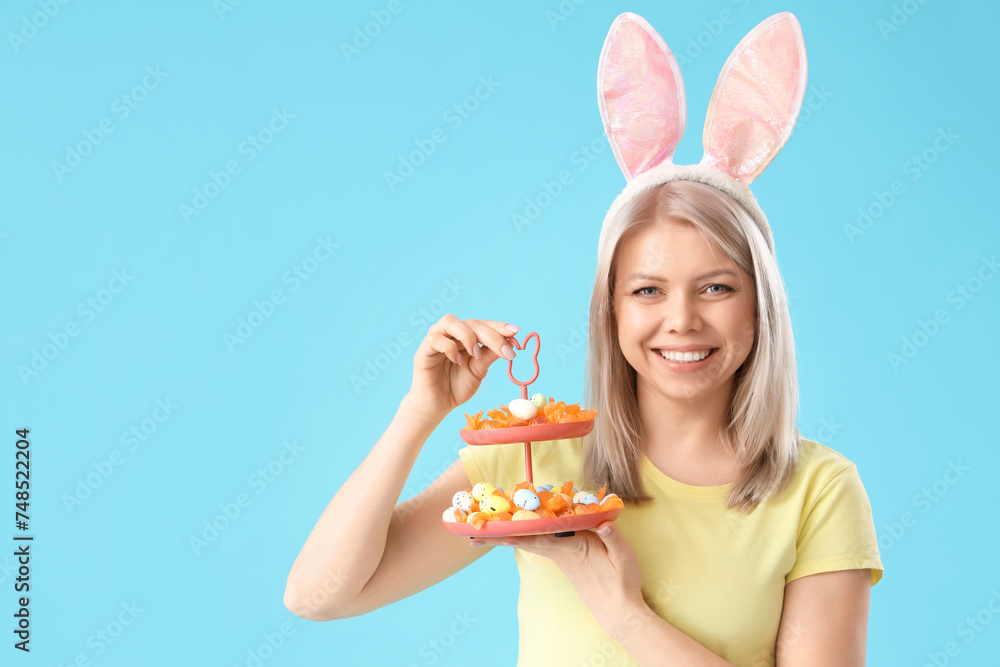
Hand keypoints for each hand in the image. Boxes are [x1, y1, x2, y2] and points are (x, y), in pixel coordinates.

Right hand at [406, 314, 519, 421]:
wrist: (438, 405)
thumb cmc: (457, 387)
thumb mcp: (479, 371)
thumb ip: (489, 356)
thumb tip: (508, 343)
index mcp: (466, 336)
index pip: (483, 325)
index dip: (499, 326)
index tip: (516, 331)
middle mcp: (451, 333)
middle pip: (472, 323)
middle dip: (491, 335)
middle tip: (504, 350)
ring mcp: (436, 338)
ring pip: (450, 321)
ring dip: (468, 336)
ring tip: (476, 353)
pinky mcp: (424, 349)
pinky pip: (436, 339)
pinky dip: (449, 347)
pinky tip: (458, 361)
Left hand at [471, 520, 645, 632]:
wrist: (618, 610)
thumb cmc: (623, 583)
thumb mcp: (624, 558)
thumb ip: (613, 538)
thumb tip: (604, 522)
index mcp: (574, 547)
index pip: (542, 536)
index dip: (521, 531)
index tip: (499, 528)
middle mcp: (561, 552)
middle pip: (527, 540)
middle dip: (500, 536)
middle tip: (472, 536)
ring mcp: (560, 557)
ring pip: (530, 543)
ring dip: (507, 537)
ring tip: (484, 533)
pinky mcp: (563, 559)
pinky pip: (539, 545)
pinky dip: (524, 538)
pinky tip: (514, 534)